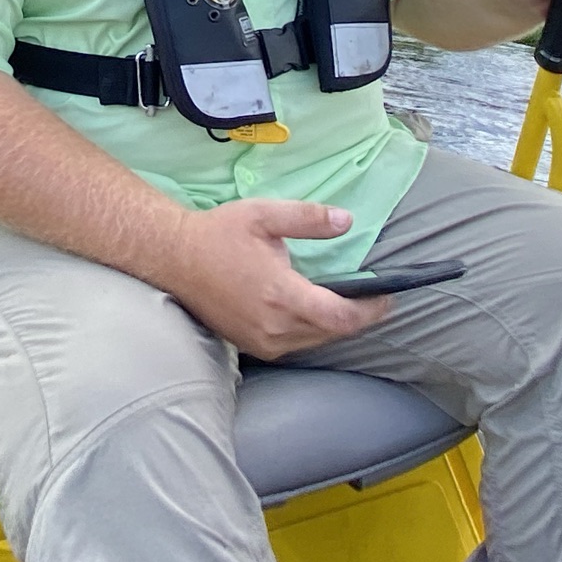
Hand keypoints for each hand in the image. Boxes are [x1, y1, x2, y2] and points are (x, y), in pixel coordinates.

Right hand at [159, 199, 390, 359]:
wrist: (175, 259)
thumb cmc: (220, 234)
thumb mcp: (265, 215)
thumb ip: (308, 219)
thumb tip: (347, 221)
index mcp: (281, 295)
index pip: (340, 317)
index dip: (370, 311)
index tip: (386, 296)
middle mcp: (274, 327)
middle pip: (333, 333)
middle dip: (358, 317)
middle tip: (374, 297)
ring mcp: (262, 341)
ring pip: (315, 341)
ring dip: (335, 325)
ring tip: (349, 302)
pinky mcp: (252, 346)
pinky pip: (295, 344)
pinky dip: (312, 330)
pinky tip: (314, 310)